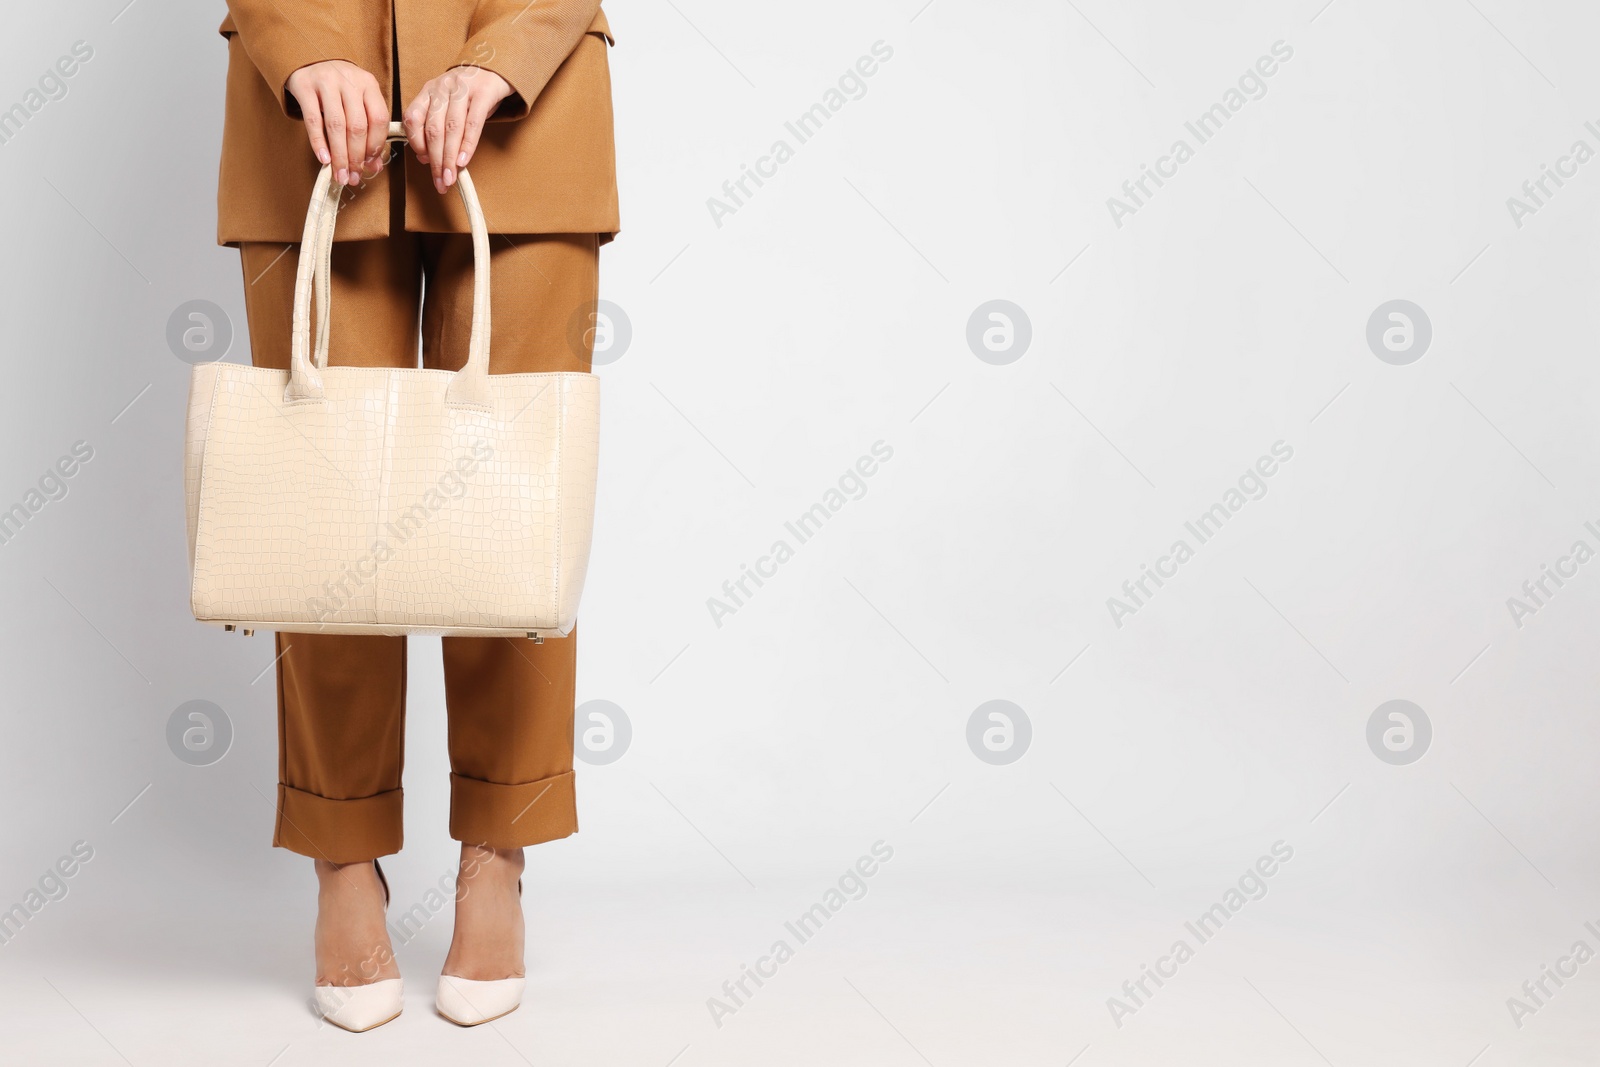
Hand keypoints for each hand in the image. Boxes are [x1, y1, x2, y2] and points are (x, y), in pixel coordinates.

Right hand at [286, 60, 387, 186]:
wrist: (308, 58)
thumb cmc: (338, 88)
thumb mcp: (357, 101)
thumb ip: (367, 130)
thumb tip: (373, 166)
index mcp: (368, 84)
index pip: (379, 119)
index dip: (376, 146)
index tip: (370, 165)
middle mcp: (349, 80)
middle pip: (357, 126)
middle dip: (356, 157)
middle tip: (353, 177)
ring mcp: (326, 81)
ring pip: (336, 125)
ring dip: (339, 155)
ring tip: (340, 174)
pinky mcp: (304, 85)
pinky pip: (312, 119)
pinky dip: (319, 142)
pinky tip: (324, 159)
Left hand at [403, 66, 513, 192]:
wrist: (495, 67)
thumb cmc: (470, 94)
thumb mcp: (448, 106)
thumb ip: (437, 128)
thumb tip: (428, 158)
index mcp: (427, 91)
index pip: (413, 118)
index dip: (416, 143)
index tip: (424, 163)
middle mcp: (441, 88)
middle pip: (433, 129)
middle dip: (435, 160)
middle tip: (439, 182)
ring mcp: (462, 88)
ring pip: (451, 128)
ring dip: (449, 157)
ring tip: (450, 177)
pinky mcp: (483, 93)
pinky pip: (473, 122)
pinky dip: (468, 144)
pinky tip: (463, 160)